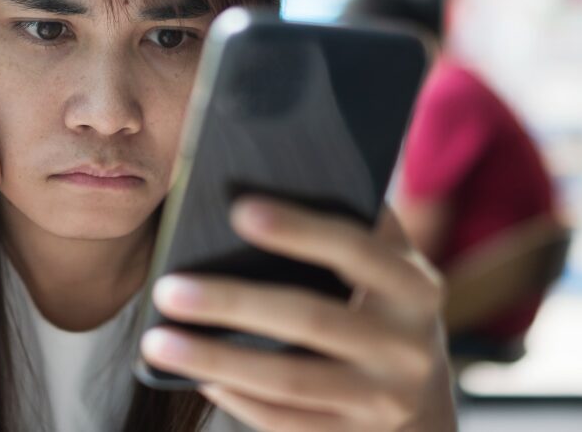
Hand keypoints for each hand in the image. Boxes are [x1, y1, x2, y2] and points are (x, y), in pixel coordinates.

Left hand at [141, 196, 457, 431]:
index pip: (356, 250)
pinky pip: (285, 422)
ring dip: (216, 360)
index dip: (299, 229)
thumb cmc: (386, 309)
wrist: (424, 402)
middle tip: (167, 288)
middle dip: (233, 302)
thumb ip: (355, 225)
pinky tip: (198, 376)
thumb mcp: (391, 268)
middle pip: (310, 319)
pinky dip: (237, 398)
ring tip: (157, 341)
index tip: (238, 209)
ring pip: (289, 381)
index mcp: (416, 287)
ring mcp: (383, 401)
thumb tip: (279, 175)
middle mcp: (408, 347)